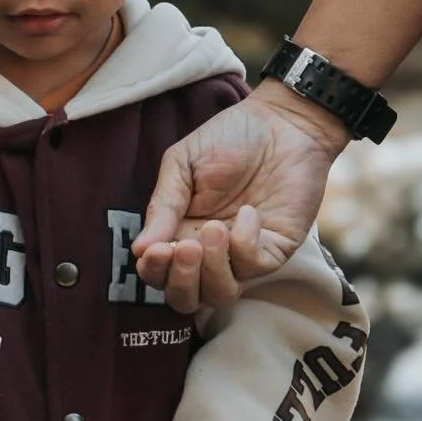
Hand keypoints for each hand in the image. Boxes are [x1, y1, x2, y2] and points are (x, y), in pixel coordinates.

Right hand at [132, 83, 347, 311]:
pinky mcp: (273, 250)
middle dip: (180, 280)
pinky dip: (245, 244)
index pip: (159, 273)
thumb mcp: (182, 164)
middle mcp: (208, 252)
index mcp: (179, 233)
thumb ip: (163, 205)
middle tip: (184, 247)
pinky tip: (248, 212)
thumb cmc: (229, 137)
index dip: (154, 271)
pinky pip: (253, 268)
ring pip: (219, 294)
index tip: (154, 250)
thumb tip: (138, 250)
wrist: (282, 122)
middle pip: (185, 298)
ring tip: (213, 230)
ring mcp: (242, 255)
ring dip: (211, 270)